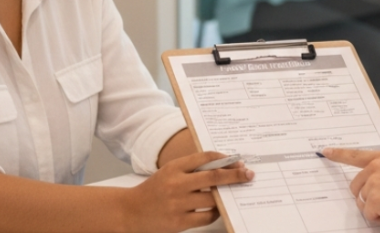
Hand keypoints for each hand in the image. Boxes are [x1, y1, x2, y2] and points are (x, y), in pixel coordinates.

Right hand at [123, 151, 253, 232]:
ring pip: (212, 198)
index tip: (237, 160)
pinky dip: (216, 211)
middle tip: (248, 174)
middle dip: (235, 175)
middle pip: (213, 177)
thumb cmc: (153, 190)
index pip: (204, 157)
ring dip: (226, 194)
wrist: (130, 212)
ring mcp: (178, 204)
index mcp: (174, 168)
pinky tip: (218, 208)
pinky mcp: (179, 222)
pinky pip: (207, 216)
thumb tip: (222, 166)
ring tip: (234, 192)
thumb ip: (191, 168)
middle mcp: (176, 184)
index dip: (224, 158)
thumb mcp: (169, 172)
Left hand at [323, 147, 379, 229]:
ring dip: (375, 208)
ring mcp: (373, 181)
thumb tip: (369, 185)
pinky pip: (368, 214)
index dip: (338, 154)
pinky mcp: (373, 197)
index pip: (355, 155)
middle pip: (356, 186)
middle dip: (367, 197)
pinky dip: (379, 218)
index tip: (325, 151)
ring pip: (362, 202)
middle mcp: (376, 166)